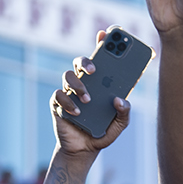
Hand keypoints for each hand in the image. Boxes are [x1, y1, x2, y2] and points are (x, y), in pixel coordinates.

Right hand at [51, 40, 131, 156]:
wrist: (84, 150)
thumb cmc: (102, 132)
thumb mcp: (119, 124)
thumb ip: (124, 113)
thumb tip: (120, 100)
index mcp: (100, 83)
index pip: (101, 59)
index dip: (103, 43)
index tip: (107, 33)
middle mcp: (84, 83)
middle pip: (81, 62)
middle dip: (87, 61)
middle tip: (94, 69)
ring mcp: (69, 92)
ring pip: (68, 76)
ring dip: (79, 86)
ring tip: (88, 99)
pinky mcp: (58, 104)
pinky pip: (59, 96)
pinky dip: (69, 102)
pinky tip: (78, 111)